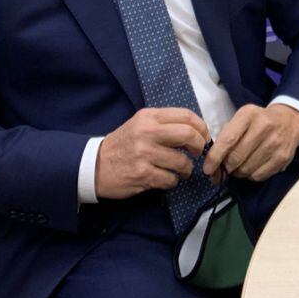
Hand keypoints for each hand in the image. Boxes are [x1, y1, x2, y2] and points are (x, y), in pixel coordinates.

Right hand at [95, 108, 209, 199]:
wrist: (95, 165)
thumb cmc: (124, 144)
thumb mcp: (141, 125)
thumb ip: (165, 124)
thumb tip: (196, 131)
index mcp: (149, 117)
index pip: (186, 115)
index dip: (201, 127)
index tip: (203, 136)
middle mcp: (147, 132)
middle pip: (188, 135)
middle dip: (199, 146)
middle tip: (197, 153)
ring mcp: (144, 154)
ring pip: (182, 161)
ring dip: (186, 169)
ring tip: (180, 170)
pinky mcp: (142, 174)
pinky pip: (170, 179)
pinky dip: (172, 181)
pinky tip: (165, 178)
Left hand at [202, 104, 298, 183]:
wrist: (289, 120)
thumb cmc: (259, 120)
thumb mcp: (243, 118)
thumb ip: (227, 135)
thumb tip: (212, 162)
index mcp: (248, 115)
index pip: (228, 140)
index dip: (215, 157)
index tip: (207, 169)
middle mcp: (263, 127)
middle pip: (236, 158)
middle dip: (226, 167)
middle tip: (224, 167)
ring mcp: (275, 144)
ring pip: (246, 170)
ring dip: (238, 172)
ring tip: (240, 165)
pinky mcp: (283, 158)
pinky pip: (258, 176)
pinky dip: (251, 175)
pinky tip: (253, 166)